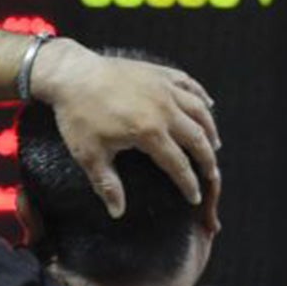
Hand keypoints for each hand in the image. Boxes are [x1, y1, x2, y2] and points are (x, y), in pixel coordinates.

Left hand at [30, 40, 220, 218]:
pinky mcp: (159, 72)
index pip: (178, 165)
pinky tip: (209, 105)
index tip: (194, 198)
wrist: (72, 74)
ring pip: (199, 110)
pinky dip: (202, 96)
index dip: (189, 184)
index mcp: (149, 132)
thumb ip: (107, 185)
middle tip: (212, 175)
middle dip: (208, 160)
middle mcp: (164, 109)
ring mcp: (163, 88)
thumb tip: (117, 213)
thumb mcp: (89, 154)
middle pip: (197, 138)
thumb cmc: (78, 116)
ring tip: (215, 144)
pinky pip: (189, 84)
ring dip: (210, 129)